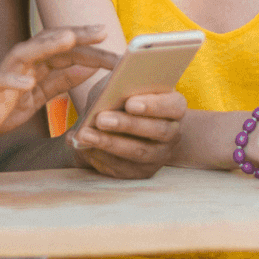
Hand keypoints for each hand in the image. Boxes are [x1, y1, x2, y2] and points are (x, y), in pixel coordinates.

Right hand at [0, 25, 115, 135]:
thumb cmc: (5, 106)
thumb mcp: (40, 94)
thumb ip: (61, 80)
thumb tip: (89, 68)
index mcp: (37, 65)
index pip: (68, 51)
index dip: (90, 48)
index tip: (114, 45)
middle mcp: (22, 63)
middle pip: (51, 43)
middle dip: (76, 35)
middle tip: (101, 30)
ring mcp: (4, 72)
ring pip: (26, 52)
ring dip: (47, 45)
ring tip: (68, 39)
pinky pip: (0, 81)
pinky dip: (13, 79)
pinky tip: (27, 82)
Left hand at [71, 90, 185, 179]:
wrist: (121, 125)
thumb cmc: (122, 98)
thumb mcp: (122, 87)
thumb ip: (121, 87)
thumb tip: (106, 93)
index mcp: (174, 106)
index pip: (173, 106)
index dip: (153, 105)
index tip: (130, 103)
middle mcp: (172, 132)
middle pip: (156, 130)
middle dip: (126, 125)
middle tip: (101, 119)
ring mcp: (160, 155)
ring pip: (138, 152)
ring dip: (109, 144)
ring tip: (85, 135)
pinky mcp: (143, 172)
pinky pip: (124, 169)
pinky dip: (102, 158)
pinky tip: (84, 149)